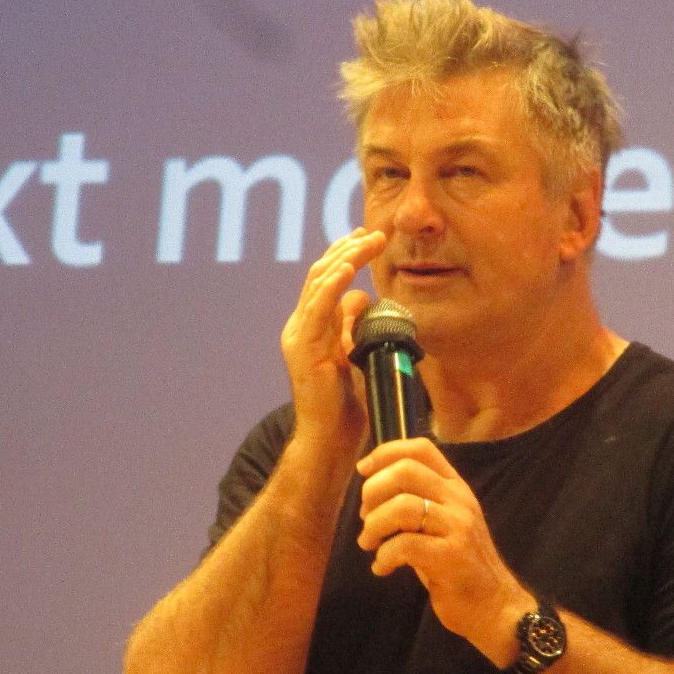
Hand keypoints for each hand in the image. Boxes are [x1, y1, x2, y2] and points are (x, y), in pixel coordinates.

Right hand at [280, 228, 386, 455]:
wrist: (330, 441)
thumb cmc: (346, 407)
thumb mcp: (355, 355)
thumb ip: (354, 327)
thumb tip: (363, 298)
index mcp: (311, 329)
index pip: (325, 281)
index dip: (345, 256)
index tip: (368, 238)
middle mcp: (300, 327)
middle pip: (320, 275)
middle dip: (348, 249)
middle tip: (374, 233)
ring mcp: (299, 336)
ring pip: (319, 283)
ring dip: (346, 258)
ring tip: (368, 241)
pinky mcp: (303, 348)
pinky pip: (317, 306)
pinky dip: (333, 283)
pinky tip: (349, 266)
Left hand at [356, 438, 529, 660]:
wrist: (494, 606)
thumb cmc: (458, 565)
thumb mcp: (442, 523)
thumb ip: (417, 500)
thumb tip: (371, 489)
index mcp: (455, 487)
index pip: (421, 449)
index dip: (385, 453)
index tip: (362, 470)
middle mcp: (459, 500)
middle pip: (406, 471)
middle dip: (373, 491)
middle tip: (365, 517)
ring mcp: (458, 526)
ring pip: (402, 506)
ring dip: (374, 525)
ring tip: (368, 543)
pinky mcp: (452, 556)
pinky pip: (405, 545)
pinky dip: (383, 556)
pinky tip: (382, 568)